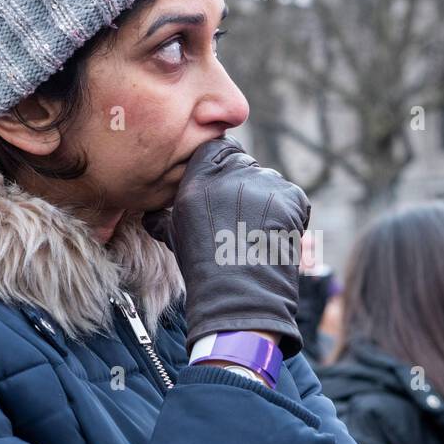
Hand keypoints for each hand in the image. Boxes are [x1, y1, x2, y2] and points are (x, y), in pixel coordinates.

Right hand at [145, 137, 310, 355]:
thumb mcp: (175, 238)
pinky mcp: (291, 197)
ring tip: (259, 234)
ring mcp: (264, 184)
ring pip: (269, 181)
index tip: (225, 188)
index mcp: (198, 180)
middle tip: (243, 219)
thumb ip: (164, 216)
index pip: (218, 148)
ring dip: (267, 201)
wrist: (239, 295)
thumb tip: (151, 215)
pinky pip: (292, 198)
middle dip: (246, 187)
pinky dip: (288, 215)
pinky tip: (274, 237)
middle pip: (245, 164)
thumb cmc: (204, 269)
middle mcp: (230, 175)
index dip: (223, 165)